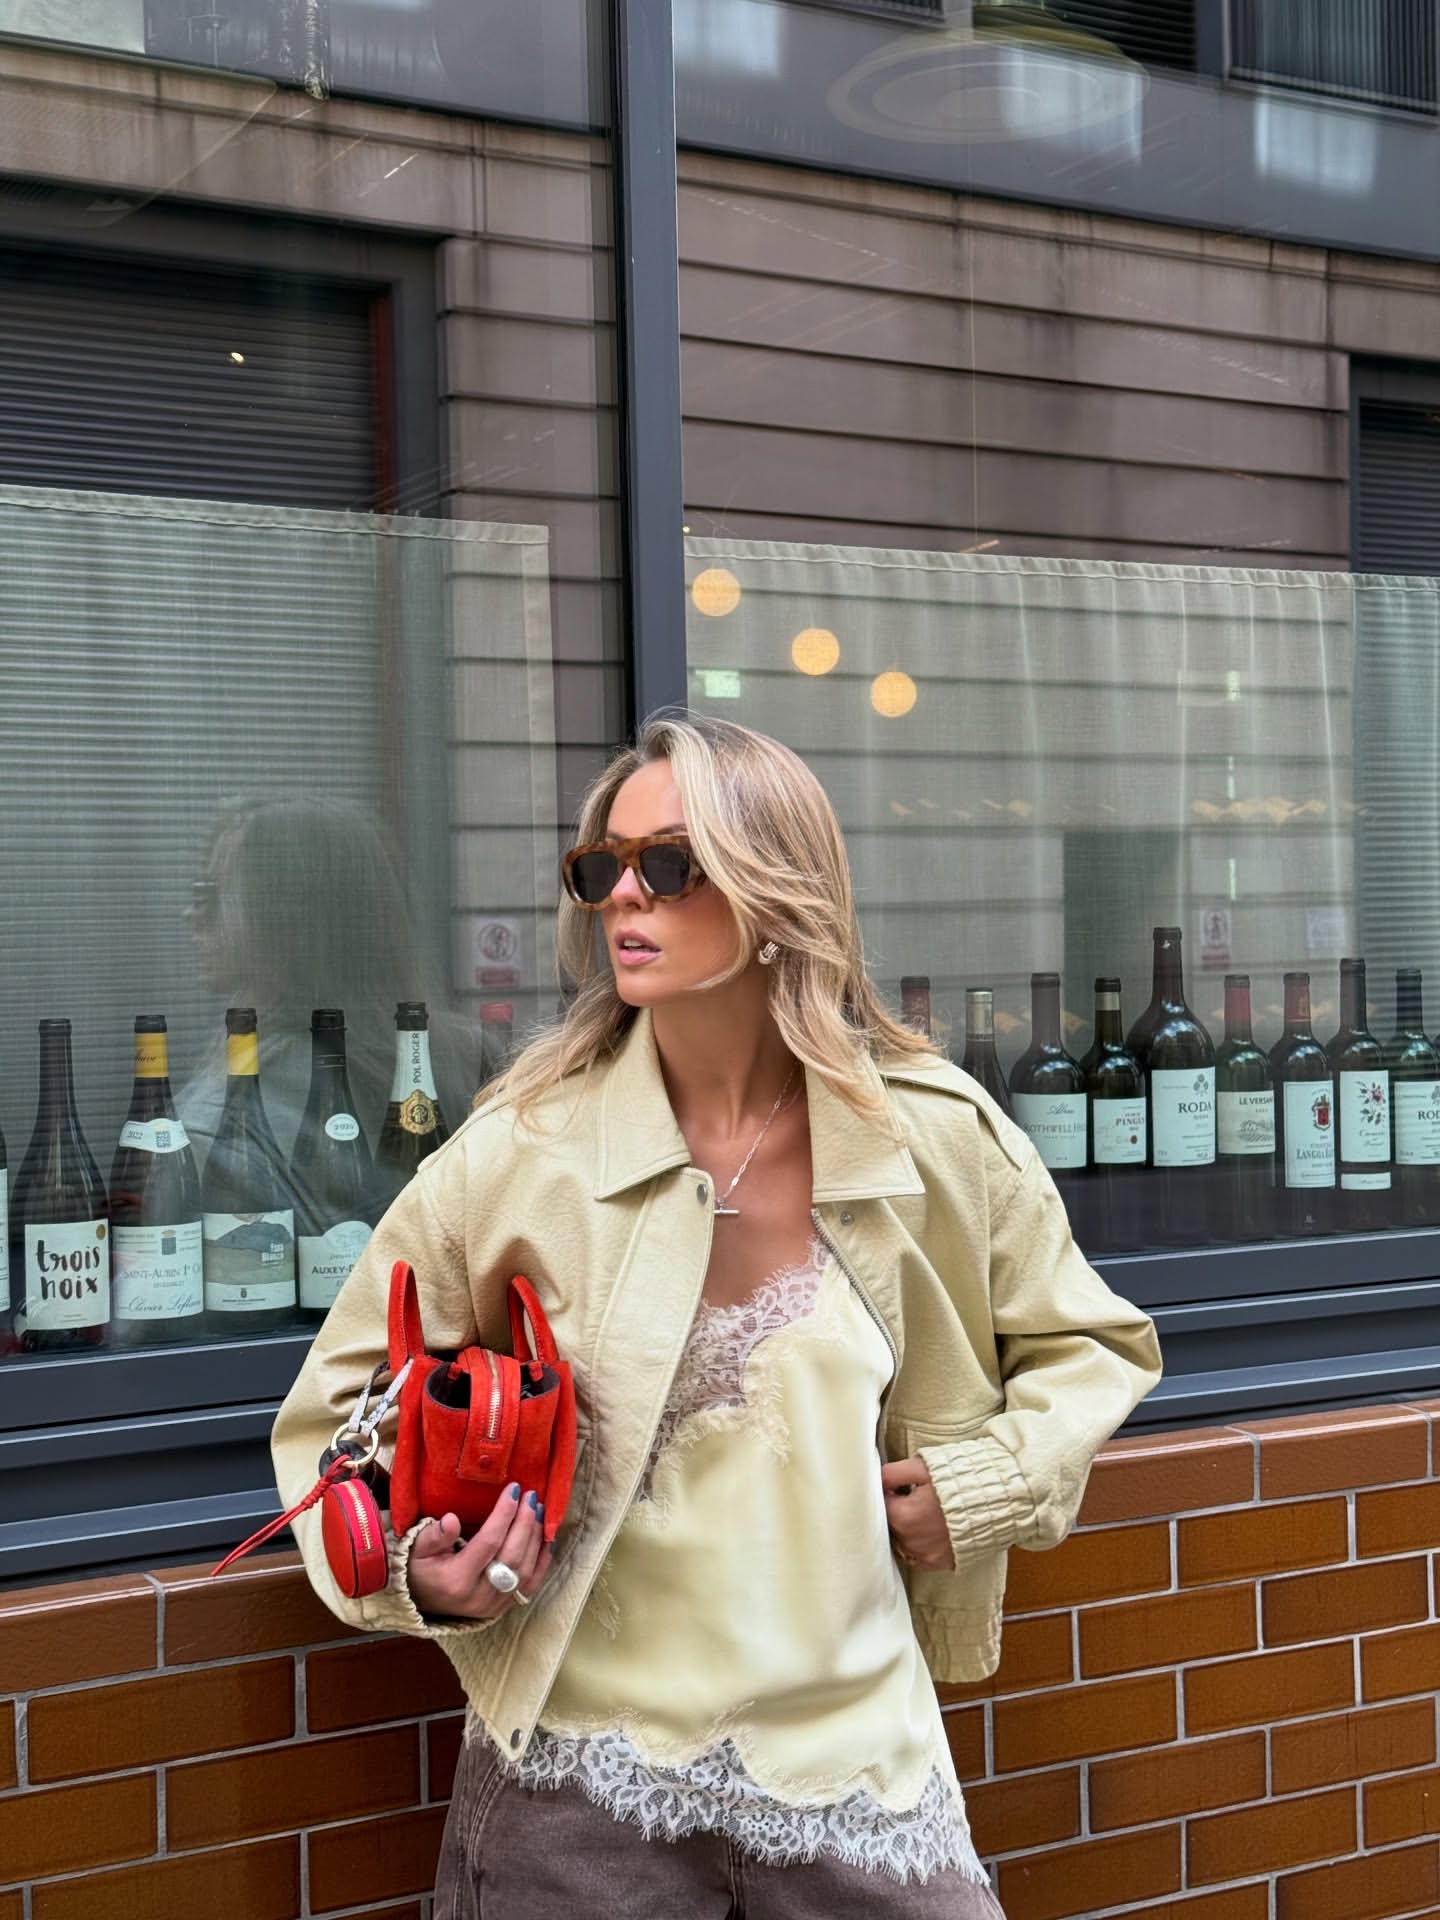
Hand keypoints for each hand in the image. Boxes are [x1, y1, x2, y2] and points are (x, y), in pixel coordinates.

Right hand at [407, 1482, 552, 1620]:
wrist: (419, 1600)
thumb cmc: (418, 1568)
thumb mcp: (416, 1548)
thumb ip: (433, 1535)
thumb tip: (451, 1520)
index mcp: (455, 1580)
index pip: (488, 1542)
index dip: (504, 1515)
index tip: (513, 1489)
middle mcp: (478, 1596)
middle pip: (511, 1555)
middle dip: (525, 1522)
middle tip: (531, 1496)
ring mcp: (492, 1605)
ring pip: (524, 1570)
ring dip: (536, 1538)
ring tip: (540, 1510)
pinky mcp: (502, 1608)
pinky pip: (529, 1585)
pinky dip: (541, 1561)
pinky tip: (546, 1538)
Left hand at [882, 1456, 954, 1571]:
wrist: (997, 1501)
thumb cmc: (960, 1481)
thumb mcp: (922, 1468)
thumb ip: (892, 1473)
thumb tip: (876, 1478)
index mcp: (903, 1516)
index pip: (879, 1505)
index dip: (886, 1493)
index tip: (897, 1487)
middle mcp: (911, 1541)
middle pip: (889, 1526)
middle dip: (896, 1512)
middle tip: (911, 1497)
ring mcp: (926, 1556)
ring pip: (901, 1542)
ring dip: (905, 1530)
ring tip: (922, 1513)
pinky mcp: (940, 1564)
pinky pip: (917, 1557)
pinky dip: (918, 1545)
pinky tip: (928, 1530)